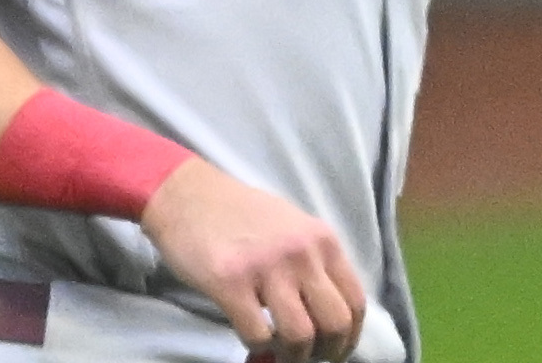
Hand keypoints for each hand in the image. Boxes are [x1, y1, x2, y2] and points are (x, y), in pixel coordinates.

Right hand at [139, 157, 370, 362]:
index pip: (355, 302)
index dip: (349, 337)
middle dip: (324, 352)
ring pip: (300, 337)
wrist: (186, 194)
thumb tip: (328, 320)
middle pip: (335, 324)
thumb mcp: (292, 228)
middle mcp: (301, 252)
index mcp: (322, 239)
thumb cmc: (240, 214)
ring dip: (291, 355)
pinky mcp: (230, 283)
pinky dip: (257, 347)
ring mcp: (266, 267)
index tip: (334, 351)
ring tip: (277, 350)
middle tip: (307, 356)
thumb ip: (314, 266)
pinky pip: (258, 336)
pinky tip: (250, 336)